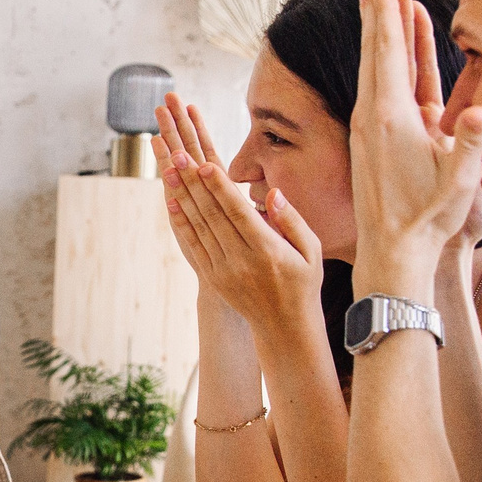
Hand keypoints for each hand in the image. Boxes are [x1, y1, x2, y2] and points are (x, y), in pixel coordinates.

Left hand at [153, 93, 323, 338]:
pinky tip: (172, 202)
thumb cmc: (303, 283)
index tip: (205, 163)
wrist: (284, 326)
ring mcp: (224, 270)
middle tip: (178, 155)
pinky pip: (193, 244)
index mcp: (267, 250)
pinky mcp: (213, 277)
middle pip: (213, 214)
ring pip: (199, 226)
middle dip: (194, 182)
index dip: (220, 188)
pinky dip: (181, 222)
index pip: (238, 213)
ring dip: (183, 196)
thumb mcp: (311, 251)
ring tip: (169, 170)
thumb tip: (273, 194)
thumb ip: (293, 220)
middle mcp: (241, 260)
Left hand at [351, 0, 481, 295]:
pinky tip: (384, 54)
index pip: (385, 51)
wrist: (393, 254)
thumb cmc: (428, 222)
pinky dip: (380, 62)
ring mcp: (368, 130)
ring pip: (372, 67)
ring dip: (376, 31)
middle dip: (373, 8)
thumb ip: (471, 144)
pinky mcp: (370, 142)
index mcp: (389, 119)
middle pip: (372, 50)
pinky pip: (376, 88)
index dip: (382, 11)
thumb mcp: (458, 182)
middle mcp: (371, 118)